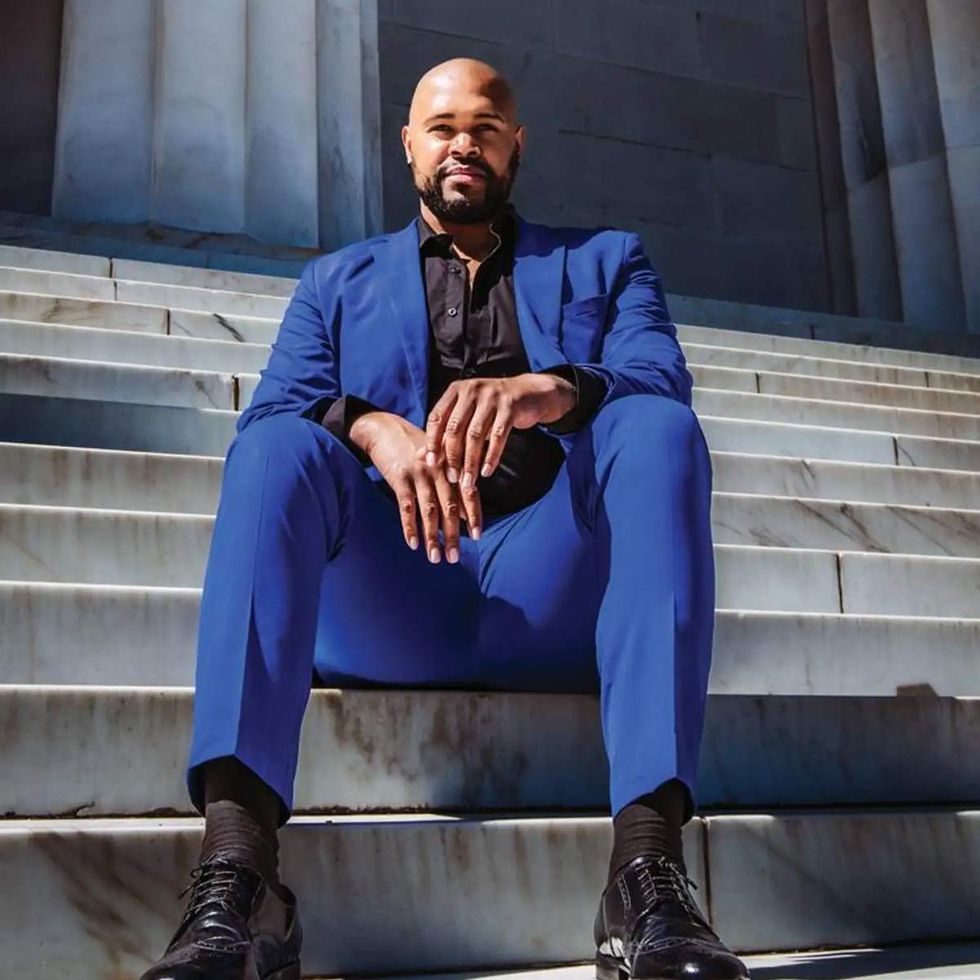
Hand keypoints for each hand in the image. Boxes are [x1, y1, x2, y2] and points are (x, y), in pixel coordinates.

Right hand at [351, 410, 481, 561]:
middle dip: (452, 534)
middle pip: (449, 507)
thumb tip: (465, 514)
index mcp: (451, 465)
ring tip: (436, 558)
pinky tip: (413, 544)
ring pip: (429, 511)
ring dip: (432, 537)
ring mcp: (419, 474)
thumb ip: (452, 483)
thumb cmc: (414, 447)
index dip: (473, 515)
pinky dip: (409, 527)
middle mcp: (439, 470)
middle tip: (455, 558)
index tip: (477, 536)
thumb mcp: (437, 460)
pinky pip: (406, 507)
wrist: (384, 428)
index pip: (467, 493)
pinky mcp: (399, 478)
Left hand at [423, 372, 575, 489]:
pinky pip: (499, 436)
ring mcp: (492, 397)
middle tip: (452, 478)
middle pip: (455, 428)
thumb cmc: (489, 408)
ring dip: (471, 462)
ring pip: (476, 435)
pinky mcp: (510, 407)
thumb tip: (420, 457)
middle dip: (452, 457)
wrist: (527, 393)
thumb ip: (444, 434)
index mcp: (456, 390)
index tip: (431, 464)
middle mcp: (471, 390)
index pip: (437, 417)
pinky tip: (486, 471)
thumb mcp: (466, 415)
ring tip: (468, 482)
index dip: (432, 441)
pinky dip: (491, 457)